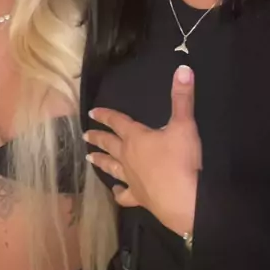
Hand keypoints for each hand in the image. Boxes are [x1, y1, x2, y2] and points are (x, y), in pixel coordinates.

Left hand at [84, 65, 201, 235]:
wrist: (184, 201)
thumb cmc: (181, 161)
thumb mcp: (184, 125)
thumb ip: (182, 97)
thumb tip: (183, 68)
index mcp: (136, 138)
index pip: (117, 122)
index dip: (105, 115)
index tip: (92, 112)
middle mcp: (128, 158)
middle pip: (109, 145)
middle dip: (98, 138)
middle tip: (85, 135)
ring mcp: (131, 179)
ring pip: (111, 167)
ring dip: (101, 161)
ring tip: (90, 158)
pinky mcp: (138, 198)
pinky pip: (123, 195)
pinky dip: (117, 193)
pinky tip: (114, 191)